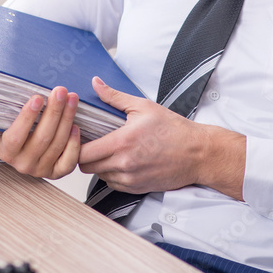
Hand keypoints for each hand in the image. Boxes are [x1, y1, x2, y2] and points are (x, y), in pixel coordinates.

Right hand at [0, 86, 80, 179]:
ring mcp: (41, 169)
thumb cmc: (3, 131)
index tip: (37, 97)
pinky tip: (76, 126)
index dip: (27, 118)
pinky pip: (68, 162)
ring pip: (57, 145)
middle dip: (54, 112)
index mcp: (6, 151)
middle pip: (42, 138)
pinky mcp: (56, 171)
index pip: (16, 136)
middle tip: (61, 91)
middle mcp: (23, 164)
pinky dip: (74, 145)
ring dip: (67, 120)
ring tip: (72, 99)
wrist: (16, 150)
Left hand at [78, 77, 244, 198]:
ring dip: (99, 165)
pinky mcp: (137, 188)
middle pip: (85, 167)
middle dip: (84, 155)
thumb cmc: (174, 130)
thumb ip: (114, 96)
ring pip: (99, 176)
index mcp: (122, 142)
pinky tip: (121, 161)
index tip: (80, 136)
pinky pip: (113, 184)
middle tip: (92, 143)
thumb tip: (96, 84)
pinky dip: (112, 174)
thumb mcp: (143, 106)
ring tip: (109, 151)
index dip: (75, 144)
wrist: (197, 153)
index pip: (82, 152)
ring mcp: (130, 179)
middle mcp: (123, 164)